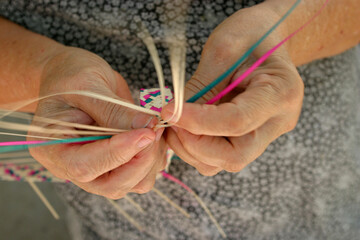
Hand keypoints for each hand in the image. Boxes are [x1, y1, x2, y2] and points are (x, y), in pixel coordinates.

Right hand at [29, 47, 166, 198]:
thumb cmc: (70, 75)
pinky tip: (153, 133)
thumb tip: (147, 126)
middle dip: (139, 161)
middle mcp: (72, 166)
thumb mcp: (87, 84)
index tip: (145, 133)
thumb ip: (114, 110)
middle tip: (154, 130)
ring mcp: (97, 168)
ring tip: (154, 128)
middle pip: (111, 185)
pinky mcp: (116, 164)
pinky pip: (141, 174)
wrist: (73, 76)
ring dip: (150, 160)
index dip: (118, 153)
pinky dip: (154, 158)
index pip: (84, 166)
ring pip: (131, 184)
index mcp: (52, 148)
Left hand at [162, 4, 303, 175]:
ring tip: (176, 121)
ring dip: (191, 148)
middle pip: (234, 156)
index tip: (169, 111)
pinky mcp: (250, 139)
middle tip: (171, 119)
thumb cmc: (249, 36)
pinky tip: (186, 127)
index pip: (237, 121)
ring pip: (224, 162)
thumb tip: (173, 115)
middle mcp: (277, 122)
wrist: (267, 39)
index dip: (198, 121)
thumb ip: (201, 86)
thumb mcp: (223, 48)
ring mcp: (265, 135)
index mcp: (280, 93)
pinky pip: (220, 158)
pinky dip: (196, 148)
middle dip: (194, 143)